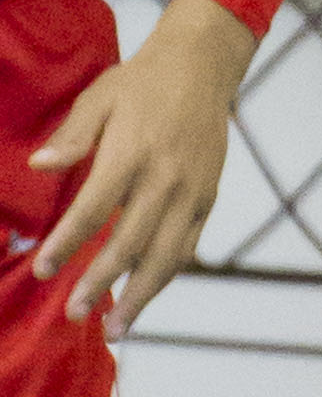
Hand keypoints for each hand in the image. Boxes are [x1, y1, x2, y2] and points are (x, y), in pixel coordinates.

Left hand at [32, 0, 254, 336]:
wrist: (202, 67)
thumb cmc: (140, 83)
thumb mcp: (99, 97)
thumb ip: (72, 136)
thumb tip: (38, 165)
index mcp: (132, 152)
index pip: (94, 209)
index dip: (67, 244)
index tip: (44, 269)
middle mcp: (165, 177)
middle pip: (131, 243)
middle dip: (101, 283)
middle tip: (75, 313)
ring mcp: (192, 191)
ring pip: (166, 256)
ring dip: (141, 297)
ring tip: (115, 329)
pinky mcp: (208, 198)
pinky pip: (187, 247)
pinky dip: (166, 275)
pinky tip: (144, 297)